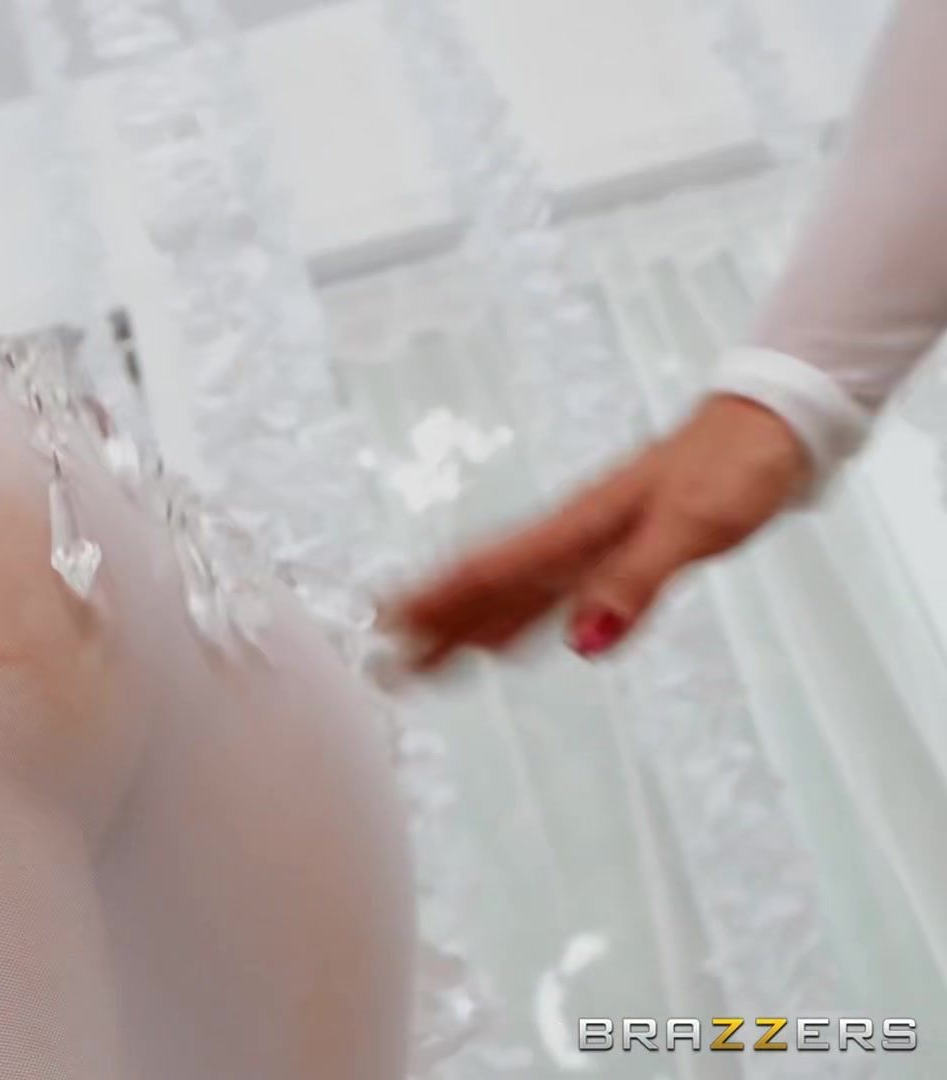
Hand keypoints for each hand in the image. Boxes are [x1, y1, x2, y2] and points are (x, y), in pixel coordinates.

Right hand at [385, 394, 813, 668]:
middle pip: (488, 586)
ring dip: (467, 626)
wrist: (774, 427)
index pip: (491, 570)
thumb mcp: (691, 527)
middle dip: (436, 622)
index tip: (387, 624)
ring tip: (425, 661)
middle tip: (388, 663)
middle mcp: (572, 536)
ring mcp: (591, 543)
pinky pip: (551, 592)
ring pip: (513, 593)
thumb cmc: (735, 467)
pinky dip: (518, 620)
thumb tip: (581, 644)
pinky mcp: (618, 550)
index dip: (438, 601)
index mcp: (577, 527)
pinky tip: (505, 642)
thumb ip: (633, 583)